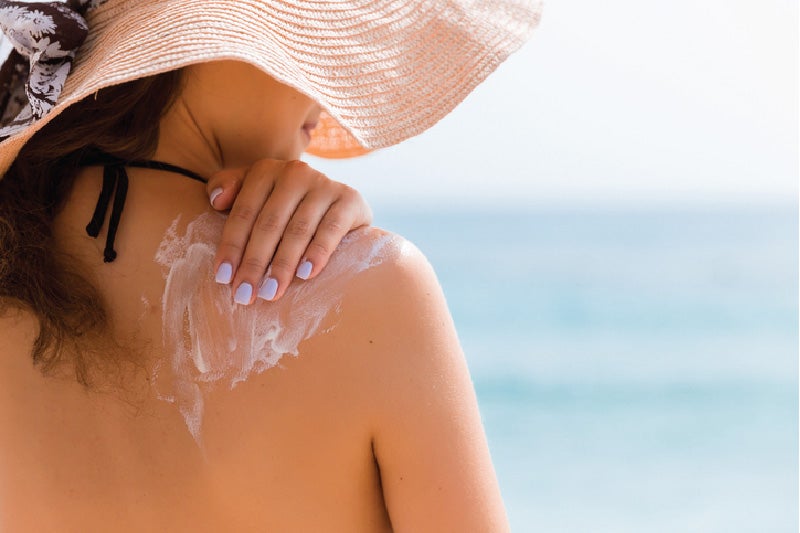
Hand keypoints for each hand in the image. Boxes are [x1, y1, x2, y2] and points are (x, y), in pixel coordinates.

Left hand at [206, 159, 371, 304]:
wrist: (341, 206)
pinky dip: (317, 253)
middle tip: (245, 295)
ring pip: (298, 230)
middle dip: (254, 263)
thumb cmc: (287, 207)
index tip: (222, 278)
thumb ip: (230, 189)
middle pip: (269, 224)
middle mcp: (295, 172)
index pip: (244, 212)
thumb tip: (216, 201)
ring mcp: (324, 184)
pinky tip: (306, 274)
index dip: (231, 246)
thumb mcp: (256, 194)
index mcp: (266, 171)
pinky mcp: (350, 199)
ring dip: (282, 265)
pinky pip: (331, 230)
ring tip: (271, 293)